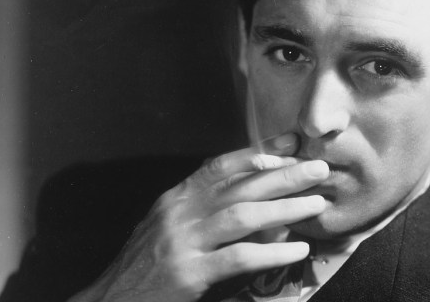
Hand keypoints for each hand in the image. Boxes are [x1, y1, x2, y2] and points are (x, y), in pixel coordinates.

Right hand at [68, 133, 328, 301]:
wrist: (111, 299)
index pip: (221, 165)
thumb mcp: (170, 227)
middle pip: (240, 186)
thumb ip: (204, 211)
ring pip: (243, 215)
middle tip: (318, 169)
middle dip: (283, 175)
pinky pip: (238, 257)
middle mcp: (180, 211)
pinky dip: (271, 251)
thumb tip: (257, 204)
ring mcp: (183, 241)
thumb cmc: (146, 263)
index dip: (258, 152)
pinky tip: (297, 248)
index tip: (290, 144)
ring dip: (284, 208)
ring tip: (317, 204)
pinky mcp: (189, 273)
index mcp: (177, 197)